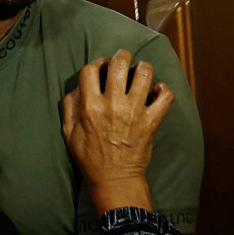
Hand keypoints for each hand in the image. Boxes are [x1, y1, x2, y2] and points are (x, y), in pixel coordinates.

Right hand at [62, 49, 174, 212]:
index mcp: (90, 107)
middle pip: (119, 63)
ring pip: (145, 73)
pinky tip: (156, 93)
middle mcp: (112, 105)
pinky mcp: (151, 120)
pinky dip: (163, 90)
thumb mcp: (68, 132)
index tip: (102, 68)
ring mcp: (135, 111)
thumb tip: (79, 86)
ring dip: (143, 69)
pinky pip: (165, 95)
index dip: (97, 63)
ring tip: (140, 74)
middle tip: (124, 60)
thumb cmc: (90, 156)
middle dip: (122, 56)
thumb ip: (70, 106)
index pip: (91, 69)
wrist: (114, 178)